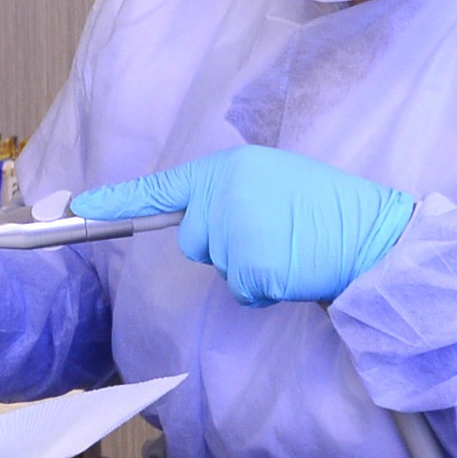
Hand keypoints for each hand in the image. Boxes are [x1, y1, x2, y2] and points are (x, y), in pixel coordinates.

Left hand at [72, 146, 414, 305]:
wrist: (376, 235)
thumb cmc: (330, 212)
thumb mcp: (275, 182)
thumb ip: (232, 193)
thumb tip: (200, 216)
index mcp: (231, 167)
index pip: (164, 187)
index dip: (117, 200)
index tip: (79, 207)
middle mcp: (227, 192)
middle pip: (195, 239)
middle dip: (226, 247)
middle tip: (276, 235)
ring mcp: (238, 229)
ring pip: (219, 267)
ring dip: (250, 269)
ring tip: (292, 248)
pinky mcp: (253, 265)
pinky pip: (243, 290)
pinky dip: (267, 290)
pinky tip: (296, 269)